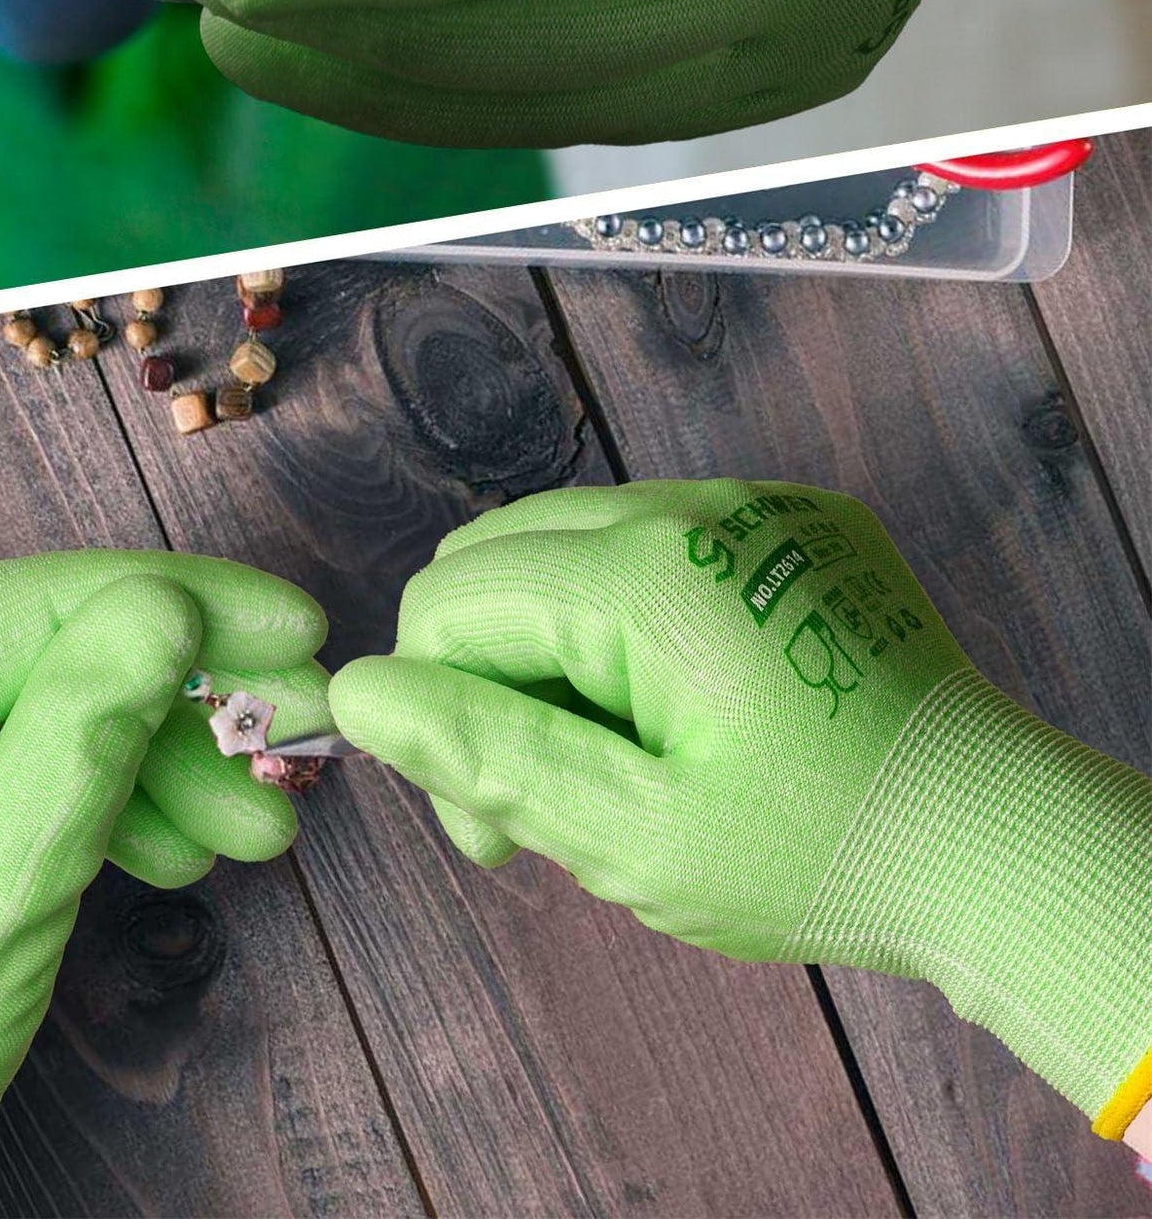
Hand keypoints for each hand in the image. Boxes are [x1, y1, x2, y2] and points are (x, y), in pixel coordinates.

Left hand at [0, 550, 327, 1218]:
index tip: (299, 630)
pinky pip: (34, 777)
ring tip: (258, 836)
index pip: (40, 604)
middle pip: (56, 654)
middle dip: (186, 692)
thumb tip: (165, 603)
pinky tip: (184, 854)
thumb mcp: (6, 889)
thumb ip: (82, 733)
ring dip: (168, 763)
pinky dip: (118, 806)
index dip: (183, 600)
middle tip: (304, 727)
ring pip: (58, 719)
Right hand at [330, 481, 1151, 1122]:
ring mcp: (748, 501)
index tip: (499, 831)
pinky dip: (629, 614)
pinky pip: (656, 537)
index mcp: (641, 578)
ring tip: (621, 752)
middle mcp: (686, 504)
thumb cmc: (817, 855)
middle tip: (547, 797)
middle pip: (494, 557)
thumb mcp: (634, 837)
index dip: (437, 714)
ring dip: (552, 641)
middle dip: (485, 671)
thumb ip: (485, 755)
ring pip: (566, 541)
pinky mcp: (793, 518)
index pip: (446, 605)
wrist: (1001, 842)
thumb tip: (355, 693)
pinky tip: (691, 703)